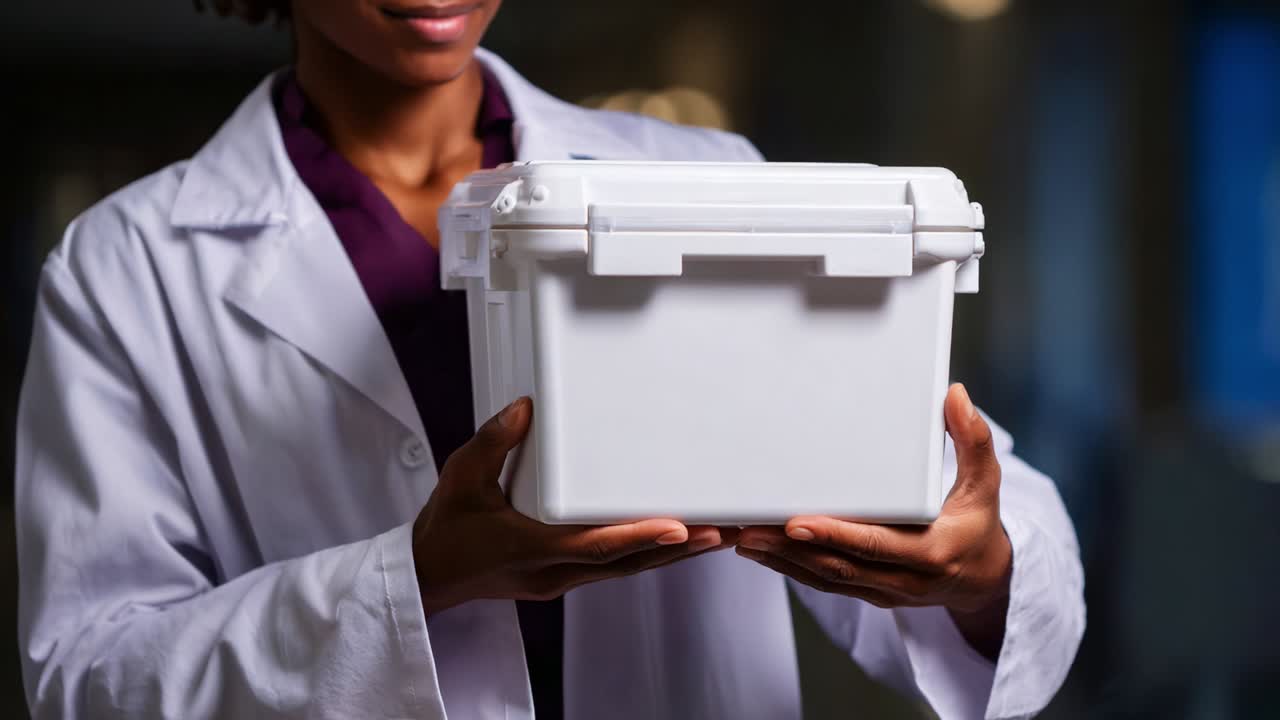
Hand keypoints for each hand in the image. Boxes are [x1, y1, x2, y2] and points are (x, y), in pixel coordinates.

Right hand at [413, 397, 732, 615]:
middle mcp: (552, 573)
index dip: (639, 538)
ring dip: (670, 555)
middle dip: (676, 549)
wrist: (428, 576)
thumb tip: (524, 410)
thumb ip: (493, 442)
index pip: (594, 547)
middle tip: (722, 530)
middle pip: (626, 564)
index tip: (679, 528)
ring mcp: (560, 581)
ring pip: (626, 571)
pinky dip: (646, 555)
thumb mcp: (459, 478)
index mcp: (529, 549)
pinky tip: (672, 543)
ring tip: (714, 537)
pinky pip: (614, 570)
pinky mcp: (562, 579)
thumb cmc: (444, 530)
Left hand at [736, 384, 1012, 658]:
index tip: (797, 521)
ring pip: (825, 578)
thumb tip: (956, 395)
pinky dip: (791, 569)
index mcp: (931, 552)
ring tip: (742, 538)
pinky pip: (824, 584)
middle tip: (748, 529)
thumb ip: (973, 440)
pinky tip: (760, 552)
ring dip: (781, 560)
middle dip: (790, 549)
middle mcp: (904, 579)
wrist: (983, 579)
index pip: (875, 544)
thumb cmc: (979, 523)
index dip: (835, 534)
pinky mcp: (868, 593)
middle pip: (839, 566)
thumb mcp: (986, 483)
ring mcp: (883, 591)